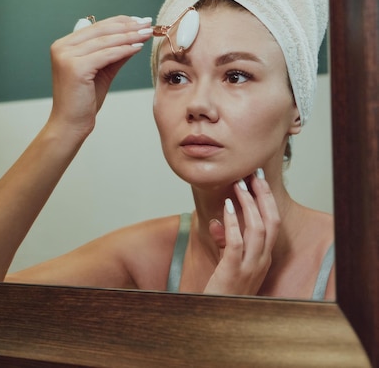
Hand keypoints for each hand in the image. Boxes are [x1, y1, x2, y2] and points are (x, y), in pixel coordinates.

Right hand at [48, 15, 152, 136]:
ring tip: (147, 33)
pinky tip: (138, 47)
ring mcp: (66, 57)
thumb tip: (135, 37)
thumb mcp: (102, 71)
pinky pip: (106, 55)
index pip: (96, 26)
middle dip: (127, 26)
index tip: (140, 20)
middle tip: (147, 23)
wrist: (71, 124)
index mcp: (64, 45)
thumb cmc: (84, 101)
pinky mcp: (75, 68)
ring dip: (129, 36)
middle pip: (101, 31)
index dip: (120, 22)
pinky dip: (124, 50)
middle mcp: (61, 47)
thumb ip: (115, 53)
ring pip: (105, 41)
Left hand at [204, 169, 280, 295]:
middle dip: (263, 197)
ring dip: (248, 204)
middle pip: (271, 222)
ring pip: (257, 229)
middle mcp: (262, 261)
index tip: (260, 181)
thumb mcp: (227, 263)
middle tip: (254, 175)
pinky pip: (236, 242)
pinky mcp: (233, 271)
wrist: (217, 316)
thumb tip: (218, 220)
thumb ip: (225, 241)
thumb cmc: (223, 290)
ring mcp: (250, 267)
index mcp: (264, 258)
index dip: (268, 201)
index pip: (273, 224)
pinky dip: (232, 222)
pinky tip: (225, 207)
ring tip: (239, 186)